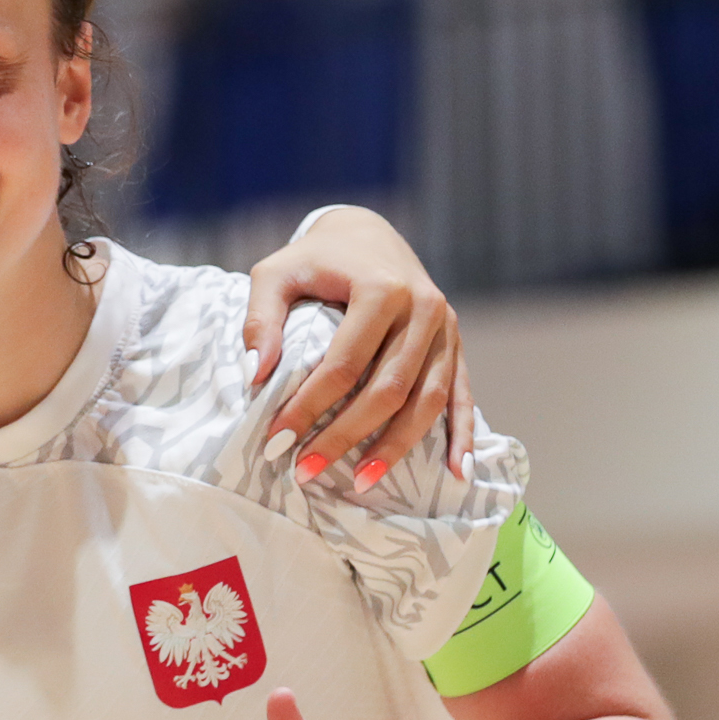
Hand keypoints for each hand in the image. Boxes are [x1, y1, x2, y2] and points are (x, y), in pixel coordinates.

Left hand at [244, 208, 473, 486]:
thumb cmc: (315, 259)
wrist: (367, 235)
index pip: (344, 364)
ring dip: (395, 448)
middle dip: (345, 436)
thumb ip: (260, 319)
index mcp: (381, 289)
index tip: (276, 441)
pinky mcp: (456, 344)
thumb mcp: (274, 274)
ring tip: (359, 484)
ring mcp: (446, 329)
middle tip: (305, 472)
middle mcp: (423, 309)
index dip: (309, 407)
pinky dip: (461, 435)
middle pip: (387, 390)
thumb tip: (257, 375)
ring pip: (427, 401)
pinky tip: (455, 474)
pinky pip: (461, 395)